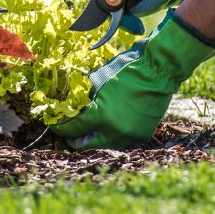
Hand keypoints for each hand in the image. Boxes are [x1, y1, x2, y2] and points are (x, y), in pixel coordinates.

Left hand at [52, 9, 214, 149]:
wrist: (159, 70)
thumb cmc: (128, 70)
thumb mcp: (99, 81)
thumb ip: (86, 98)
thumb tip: (73, 106)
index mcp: (102, 116)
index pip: (74, 128)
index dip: (62, 128)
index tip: (55, 126)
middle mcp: (115, 131)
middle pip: (88, 143)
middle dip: (76, 139)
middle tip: (69, 136)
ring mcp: (130, 136)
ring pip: (105, 143)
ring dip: (95, 138)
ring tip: (89, 132)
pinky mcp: (141, 135)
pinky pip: (121, 140)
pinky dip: (113, 135)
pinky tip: (108, 127)